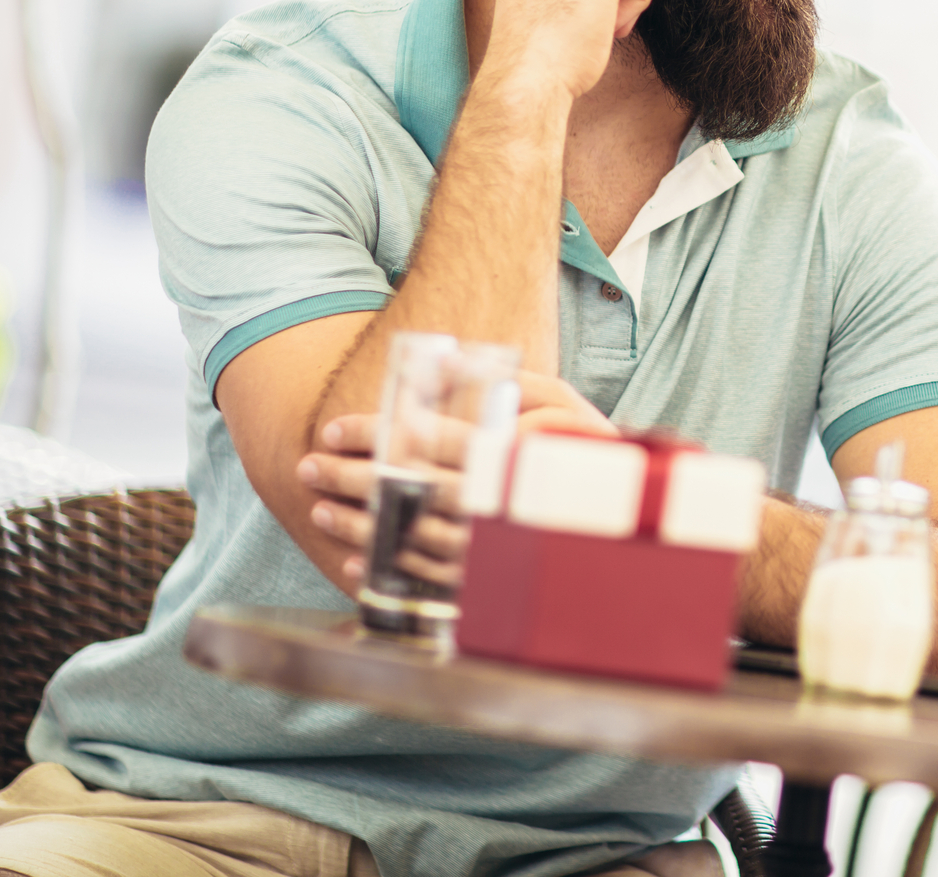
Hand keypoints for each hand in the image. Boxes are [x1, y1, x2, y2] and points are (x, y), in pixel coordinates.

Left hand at [297, 371, 610, 589]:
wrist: (628, 514)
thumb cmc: (584, 446)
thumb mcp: (555, 399)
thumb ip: (501, 381)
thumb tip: (440, 359)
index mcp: (509, 452)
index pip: (423, 439)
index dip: (372, 433)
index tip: (332, 429)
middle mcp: (498, 500)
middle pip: (408, 486)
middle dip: (351, 476)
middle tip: (309, 466)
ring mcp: (494, 545)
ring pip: (412, 534)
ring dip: (361, 522)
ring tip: (321, 506)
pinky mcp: (494, 579)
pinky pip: (430, 577)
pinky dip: (389, 567)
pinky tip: (359, 556)